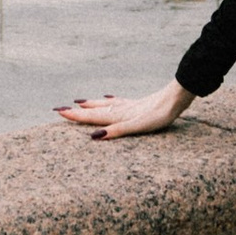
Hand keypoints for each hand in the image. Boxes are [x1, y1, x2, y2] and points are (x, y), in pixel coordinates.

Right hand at [57, 81, 191, 139]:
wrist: (176, 98)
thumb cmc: (159, 115)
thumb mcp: (138, 126)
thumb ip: (117, 131)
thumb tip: (94, 137)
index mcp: (119, 116)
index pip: (93, 117)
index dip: (76, 116)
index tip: (59, 113)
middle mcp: (121, 109)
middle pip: (96, 110)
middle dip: (78, 111)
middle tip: (61, 109)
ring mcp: (130, 105)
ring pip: (105, 105)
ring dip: (92, 104)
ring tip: (80, 102)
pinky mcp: (139, 104)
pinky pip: (119, 102)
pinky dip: (111, 100)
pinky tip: (110, 97)